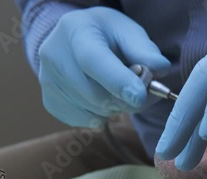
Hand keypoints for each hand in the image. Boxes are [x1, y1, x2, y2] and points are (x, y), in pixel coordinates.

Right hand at [38, 7, 169, 126]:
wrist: (77, 40)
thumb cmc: (109, 37)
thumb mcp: (129, 33)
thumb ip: (145, 50)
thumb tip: (160, 68)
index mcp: (76, 30)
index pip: (94, 60)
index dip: (118, 81)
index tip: (139, 97)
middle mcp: (54, 54)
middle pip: (95, 93)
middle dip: (124, 98)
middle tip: (136, 88)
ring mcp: (47, 80)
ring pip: (92, 110)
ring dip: (115, 107)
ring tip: (116, 89)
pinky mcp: (50, 101)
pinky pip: (84, 120)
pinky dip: (102, 115)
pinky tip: (103, 97)